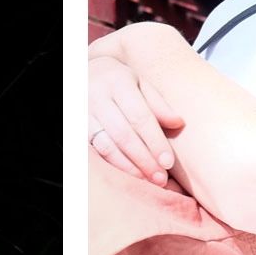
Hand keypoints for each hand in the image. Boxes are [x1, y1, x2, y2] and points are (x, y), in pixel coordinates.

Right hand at [88, 53, 182, 184]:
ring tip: (148, 181)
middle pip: (123, 135)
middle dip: (144, 160)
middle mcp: (98, 98)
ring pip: (107, 147)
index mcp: (118, 82)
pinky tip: (130, 175)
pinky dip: (114, 166)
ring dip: (129, 167)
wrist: (82, 74)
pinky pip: (96, 152)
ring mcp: (84, 114)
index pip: (139, 116)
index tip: (168, 163)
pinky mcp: (77, 129)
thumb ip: (158, 104)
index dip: (155, 142)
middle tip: (160, 178)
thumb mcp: (139, 83)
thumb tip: (178, 124)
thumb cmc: (118, 81)